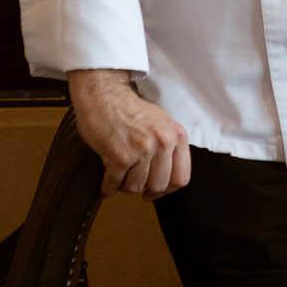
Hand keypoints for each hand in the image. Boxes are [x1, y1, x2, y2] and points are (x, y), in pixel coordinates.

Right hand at [66, 69, 191, 198]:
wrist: (104, 95)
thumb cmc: (129, 109)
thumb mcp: (161, 123)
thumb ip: (169, 147)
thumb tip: (168, 176)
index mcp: (177, 135)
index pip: (181, 177)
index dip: (168, 189)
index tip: (157, 191)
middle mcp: (163, 142)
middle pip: (158, 186)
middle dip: (144, 189)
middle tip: (134, 184)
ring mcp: (142, 150)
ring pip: (135, 187)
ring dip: (124, 186)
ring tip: (119, 175)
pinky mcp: (120, 156)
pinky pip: (115, 184)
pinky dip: (108, 187)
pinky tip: (107, 183)